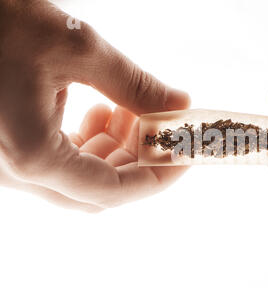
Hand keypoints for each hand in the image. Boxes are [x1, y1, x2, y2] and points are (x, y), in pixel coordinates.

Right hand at [0, 0, 189, 210]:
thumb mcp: (78, 49)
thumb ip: (135, 85)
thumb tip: (179, 104)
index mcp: (34, 156)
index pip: (114, 190)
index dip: (157, 176)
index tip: (183, 156)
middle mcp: (18, 171)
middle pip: (100, 188)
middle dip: (139, 160)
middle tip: (163, 127)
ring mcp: (11, 163)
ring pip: (82, 177)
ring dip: (117, 150)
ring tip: (134, 111)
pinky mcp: (12, 148)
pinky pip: (62, 162)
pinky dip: (92, 143)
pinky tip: (103, 111)